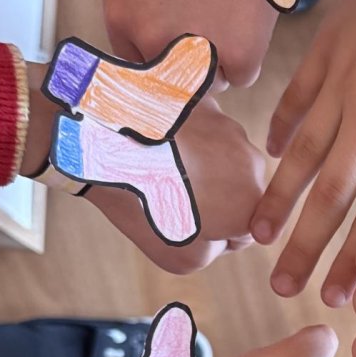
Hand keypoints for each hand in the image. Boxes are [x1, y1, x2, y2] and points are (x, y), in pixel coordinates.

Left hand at [25, 86, 267, 276]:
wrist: (104, 142)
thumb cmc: (143, 203)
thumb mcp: (183, 257)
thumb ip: (217, 251)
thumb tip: (223, 233)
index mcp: (251, 203)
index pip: (247, 229)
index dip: (216, 232)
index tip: (185, 222)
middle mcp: (251, 162)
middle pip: (238, 189)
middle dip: (212, 195)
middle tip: (170, 194)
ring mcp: (229, 127)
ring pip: (221, 156)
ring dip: (197, 163)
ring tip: (157, 166)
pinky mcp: (207, 99)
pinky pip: (204, 126)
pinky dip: (186, 136)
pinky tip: (155, 142)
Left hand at [103, 0, 281, 88]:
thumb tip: (150, 34)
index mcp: (120, 15)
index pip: (135, 60)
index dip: (157, 51)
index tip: (174, 38)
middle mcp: (151, 41)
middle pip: (168, 81)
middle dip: (185, 64)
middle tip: (206, 30)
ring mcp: (195, 52)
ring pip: (208, 83)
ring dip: (218, 62)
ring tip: (230, 19)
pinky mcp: (238, 55)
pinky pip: (242, 76)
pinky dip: (248, 55)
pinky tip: (250, 21)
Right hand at [250, 0, 355, 305]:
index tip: (338, 296)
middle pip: (331, 197)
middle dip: (307, 249)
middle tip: (285, 288)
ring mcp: (344, 83)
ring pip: (302, 154)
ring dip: (278, 201)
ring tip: (257, 238)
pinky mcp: (325, 52)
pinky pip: (296, 99)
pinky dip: (281, 131)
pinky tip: (268, 159)